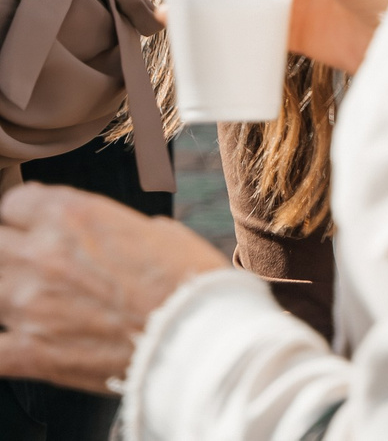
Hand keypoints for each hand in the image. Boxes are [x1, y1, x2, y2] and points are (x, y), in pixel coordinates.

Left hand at [0, 185, 225, 391]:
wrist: (200, 334)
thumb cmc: (190, 279)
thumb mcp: (160, 232)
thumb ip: (120, 230)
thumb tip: (120, 236)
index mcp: (74, 216)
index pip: (15, 203)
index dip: (24, 216)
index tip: (32, 228)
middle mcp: (43, 254)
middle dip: (10, 252)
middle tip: (33, 267)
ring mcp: (30, 304)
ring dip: (8, 295)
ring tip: (35, 303)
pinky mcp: (30, 352)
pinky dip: (1, 348)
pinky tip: (14, 343)